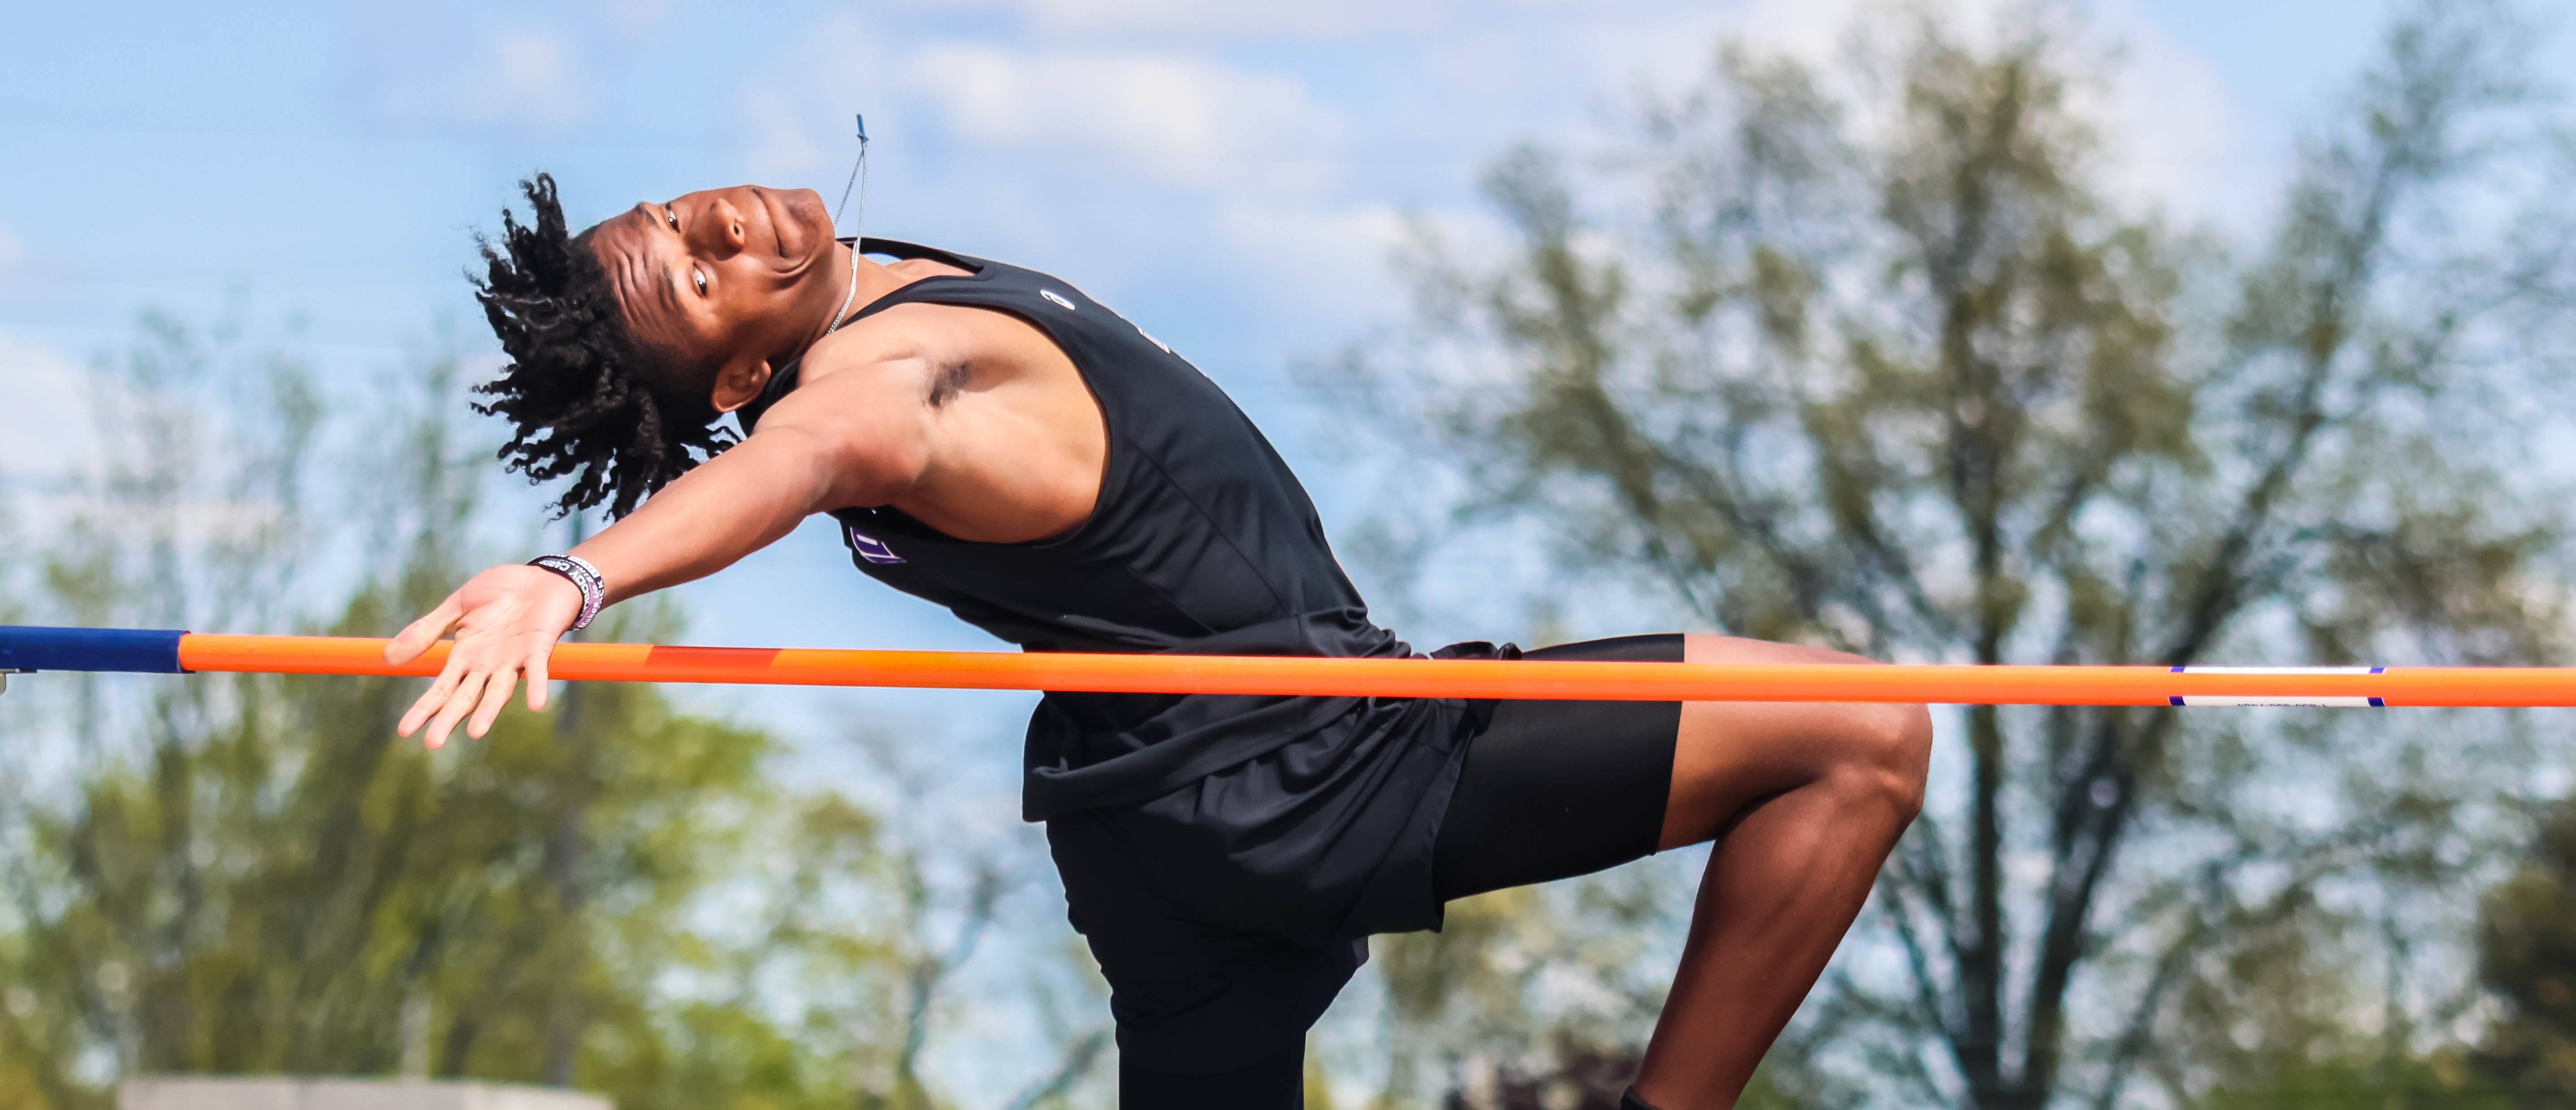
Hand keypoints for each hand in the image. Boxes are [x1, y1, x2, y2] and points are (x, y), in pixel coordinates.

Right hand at [386, 563, 586, 748]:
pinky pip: (538, 670)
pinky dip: (537, 686)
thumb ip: (426, 631)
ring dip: (488, 711)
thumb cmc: (499, 592)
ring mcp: (514, 659)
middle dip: (449, 718)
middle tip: (433, 744)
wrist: (539, 577)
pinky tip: (536, 704)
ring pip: (498, 691)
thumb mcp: (456, 607)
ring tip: (475, 732)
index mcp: (465, 656)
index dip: (424, 708)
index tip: (404, 731)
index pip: (441, 689)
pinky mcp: (539, 647)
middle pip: (465, 697)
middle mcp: (488, 665)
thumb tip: (388, 658)